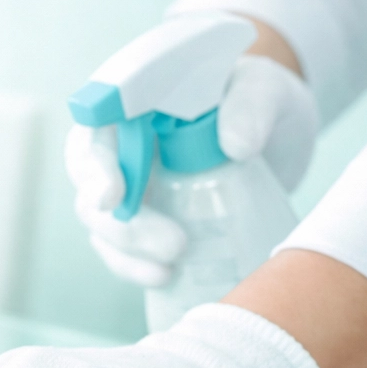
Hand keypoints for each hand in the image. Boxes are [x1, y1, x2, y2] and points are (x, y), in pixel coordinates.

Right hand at [68, 51, 319, 286]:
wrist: (278, 135)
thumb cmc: (262, 99)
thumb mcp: (265, 90)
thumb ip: (250, 107)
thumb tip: (235, 146)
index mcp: (134, 101)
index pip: (96, 128)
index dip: (95, 164)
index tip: (113, 198)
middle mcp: (119, 143)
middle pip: (88, 182)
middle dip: (118, 221)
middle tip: (172, 243)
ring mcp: (127, 184)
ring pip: (99, 221)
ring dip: (127, 248)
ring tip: (173, 263)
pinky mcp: (141, 220)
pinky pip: (120, 249)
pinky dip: (135, 267)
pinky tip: (165, 276)